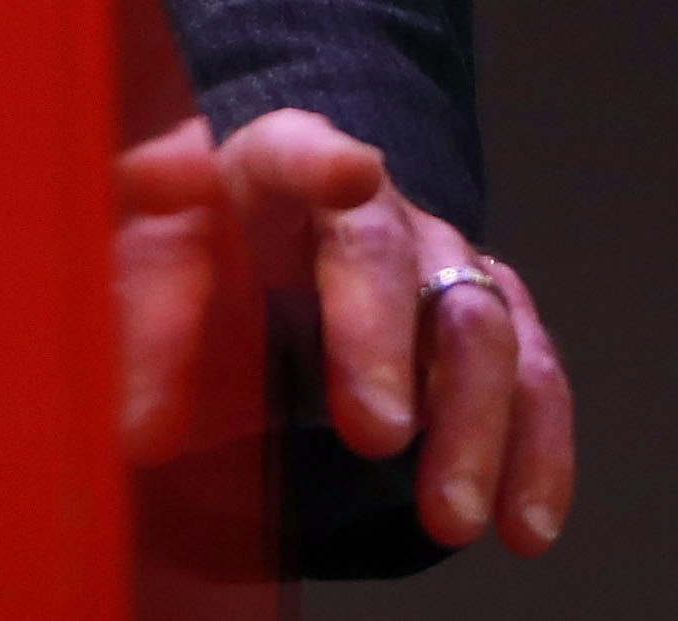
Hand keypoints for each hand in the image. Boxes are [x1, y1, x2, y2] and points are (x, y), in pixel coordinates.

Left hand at [117, 106, 573, 557]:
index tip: (351, 172)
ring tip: (450, 520)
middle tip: (374, 434)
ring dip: (471, 427)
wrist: (255, 266)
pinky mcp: (491, 322)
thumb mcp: (142, 271)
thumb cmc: (194, 254)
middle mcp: (368, 204)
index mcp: (267, 168)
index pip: (291, 151)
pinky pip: (535, 381)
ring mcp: (441, 259)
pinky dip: (535, 455)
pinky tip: (524, 527)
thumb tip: (141, 431)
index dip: (320, 161)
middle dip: (382, 341)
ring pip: (479, 325)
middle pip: (388, 252)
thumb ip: (144, 330)